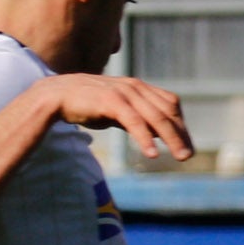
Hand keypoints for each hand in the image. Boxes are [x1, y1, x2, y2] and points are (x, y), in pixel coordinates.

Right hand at [36, 72, 193, 159]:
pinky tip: (152, 153)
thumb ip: (138, 119)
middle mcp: (135, 88)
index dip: (181, 124)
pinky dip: (145, 138)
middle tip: (187, 156)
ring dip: (171, 138)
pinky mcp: (111, 101)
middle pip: (167, 112)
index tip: (186, 144)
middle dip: (180, 134)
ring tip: (180, 156)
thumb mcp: (118, 111)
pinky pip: (134, 121)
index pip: (170, 104)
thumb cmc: (88, 104)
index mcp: (139, 88)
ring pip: (155, 117)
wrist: (56, 96)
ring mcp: (124, 93)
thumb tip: (157, 135)